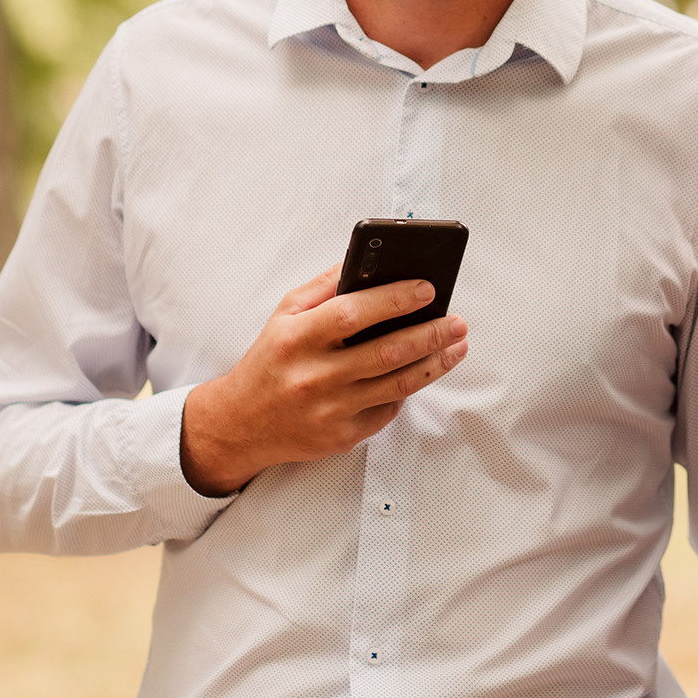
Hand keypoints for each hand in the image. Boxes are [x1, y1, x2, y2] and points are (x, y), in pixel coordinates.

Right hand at [180, 267, 468, 493]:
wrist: (240, 424)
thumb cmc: (270, 360)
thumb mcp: (284, 314)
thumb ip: (324, 286)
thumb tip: (366, 261)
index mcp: (297, 338)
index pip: (352, 314)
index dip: (393, 300)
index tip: (427, 289)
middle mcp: (313, 376)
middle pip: (385, 353)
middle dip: (430, 334)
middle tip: (458, 320)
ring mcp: (329, 411)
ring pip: (396, 385)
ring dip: (434, 363)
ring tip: (457, 344)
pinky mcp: (341, 437)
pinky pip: (386, 411)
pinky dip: (407, 389)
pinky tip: (423, 371)